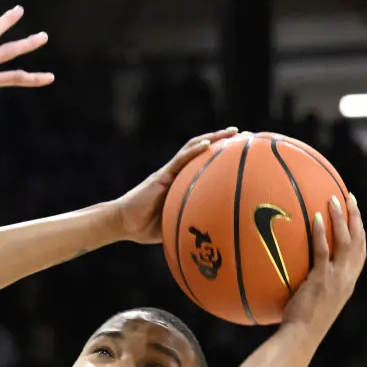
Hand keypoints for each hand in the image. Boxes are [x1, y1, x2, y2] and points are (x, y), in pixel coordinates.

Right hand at [114, 128, 240, 242]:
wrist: (123, 223)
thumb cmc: (145, 227)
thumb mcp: (174, 224)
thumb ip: (190, 222)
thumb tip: (214, 234)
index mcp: (180, 183)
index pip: (202, 164)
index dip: (221, 156)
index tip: (240, 150)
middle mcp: (176, 173)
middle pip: (202, 150)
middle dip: (223, 140)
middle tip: (243, 134)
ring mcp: (169, 172)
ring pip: (193, 148)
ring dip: (213, 138)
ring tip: (232, 132)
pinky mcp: (161, 175)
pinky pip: (179, 160)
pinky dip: (194, 151)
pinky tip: (207, 144)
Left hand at [282, 193, 365, 333]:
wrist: (300, 337)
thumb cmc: (300, 324)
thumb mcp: (312, 300)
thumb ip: (312, 284)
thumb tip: (294, 272)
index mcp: (348, 282)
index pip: (360, 252)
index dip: (359, 232)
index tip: (355, 216)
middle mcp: (347, 278)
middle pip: (359, 241)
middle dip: (356, 217)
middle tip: (350, 198)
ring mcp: (337, 278)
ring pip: (346, 241)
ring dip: (342, 218)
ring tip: (334, 199)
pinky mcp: (322, 279)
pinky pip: (323, 250)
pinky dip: (321, 233)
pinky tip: (315, 217)